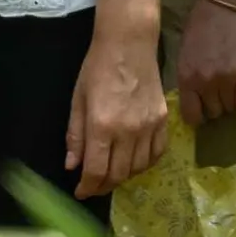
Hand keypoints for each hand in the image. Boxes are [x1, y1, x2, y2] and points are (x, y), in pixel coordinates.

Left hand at [65, 24, 168, 196]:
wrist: (129, 44)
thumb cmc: (97, 68)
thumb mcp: (77, 100)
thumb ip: (75, 135)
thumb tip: (72, 165)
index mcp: (102, 126)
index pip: (96, 170)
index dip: (87, 187)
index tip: (80, 192)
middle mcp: (128, 131)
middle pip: (118, 175)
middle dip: (103, 186)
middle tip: (94, 186)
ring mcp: (149, 127)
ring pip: (138, 168)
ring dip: (123, 177)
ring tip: (111, 174)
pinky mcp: (163, 121)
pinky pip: (157, 154)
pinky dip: (145, 164)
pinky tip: (134, 162)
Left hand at [177, 0, 235, 126]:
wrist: (227, 3)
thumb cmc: (201, 22)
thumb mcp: (185, 51)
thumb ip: (188, 75)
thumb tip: (193, 97)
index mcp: (186, 76)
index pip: (190, 114)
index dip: (197, 117)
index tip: (201, 113)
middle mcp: (205, 83)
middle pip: (212, 112)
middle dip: (214, 107)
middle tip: (218, 97)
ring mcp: (227, 80)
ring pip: (229, 109)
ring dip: (229, 104)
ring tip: (231, 92)